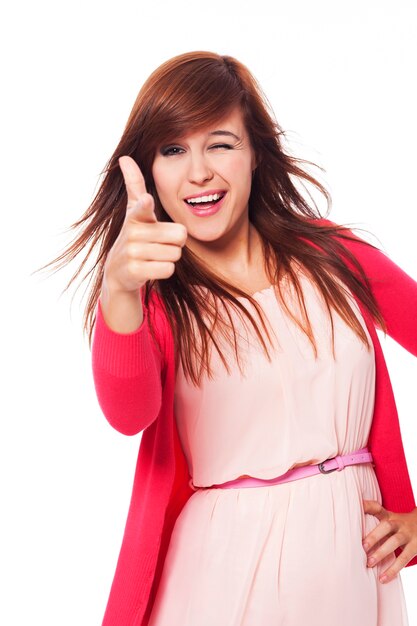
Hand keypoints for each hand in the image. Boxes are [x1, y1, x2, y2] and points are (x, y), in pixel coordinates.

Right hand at [103, 155, 187, 292]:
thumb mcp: (133, 210)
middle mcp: (132, 233)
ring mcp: (132, 253)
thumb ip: (134, 184)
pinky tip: (152, 267)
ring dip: (170, 256)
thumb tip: (124, 157)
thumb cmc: (135, 235)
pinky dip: (164, 269)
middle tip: (159, 242)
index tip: (147, 201)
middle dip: (175, 241)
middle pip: (179, 235)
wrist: (119, 271)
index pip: (141, 207)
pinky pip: (168, 269)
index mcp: (135, 215)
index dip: (145, 205)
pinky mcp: (135, 272)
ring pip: (175, 253)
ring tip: (154, 255)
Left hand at [362, 500, 416, 582]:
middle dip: (374, 536)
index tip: (356, 507)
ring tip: (369, 563)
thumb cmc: (400, 525)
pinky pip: (404, 559)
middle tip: (362, 546)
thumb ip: (373, 518)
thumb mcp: (389, 518)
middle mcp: (398, 523)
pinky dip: (393, 570)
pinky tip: (383, 578)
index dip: (367, 506)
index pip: (377, 508)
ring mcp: (407, 535)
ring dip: (381, 553)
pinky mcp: (415, 547)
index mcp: (389, 516)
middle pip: (386, 526)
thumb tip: (349, 519)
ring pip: (394, 542)